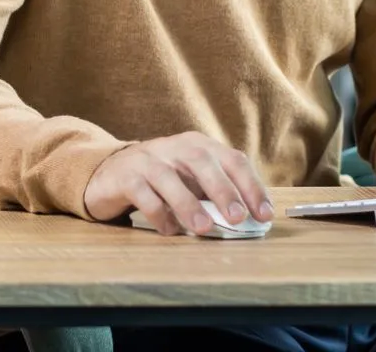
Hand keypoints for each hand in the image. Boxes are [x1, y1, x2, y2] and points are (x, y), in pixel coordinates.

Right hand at [84, 132, 273, 235]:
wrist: (111, 172)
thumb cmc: (162, 179)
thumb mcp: (192, 180)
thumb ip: (214, 194)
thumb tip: (247, 219)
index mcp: (199, 145)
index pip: (232, 160)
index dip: (251, 186)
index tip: (265, 214)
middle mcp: (176, 147)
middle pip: (203, 162)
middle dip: (223, 191)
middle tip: (238, 218)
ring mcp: (149, 159)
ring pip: (170, 178)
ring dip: (189, 204)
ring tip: (204, 229)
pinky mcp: (126, 177)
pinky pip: (143, 194)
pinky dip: (158, 214)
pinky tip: (170, 230)